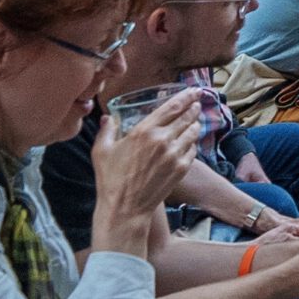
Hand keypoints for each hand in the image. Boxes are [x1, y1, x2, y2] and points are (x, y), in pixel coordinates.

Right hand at [90, 90, 200, 239]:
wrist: (125, 207)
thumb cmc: (110, 179)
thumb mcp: (101, 151)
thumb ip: (107, 130)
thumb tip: (108, 117)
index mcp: (144, 131)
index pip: (172, 107)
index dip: (186, 96)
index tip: (194, 90)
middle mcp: (163, 140)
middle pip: (187, 117)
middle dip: (194, 107)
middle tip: (197, 102)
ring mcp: (175, 155)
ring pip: (193, 132)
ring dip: (195, 124)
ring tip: (194, 121)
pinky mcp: (182, 168)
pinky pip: (193, 150)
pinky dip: (192, 143)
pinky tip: (188, 142)